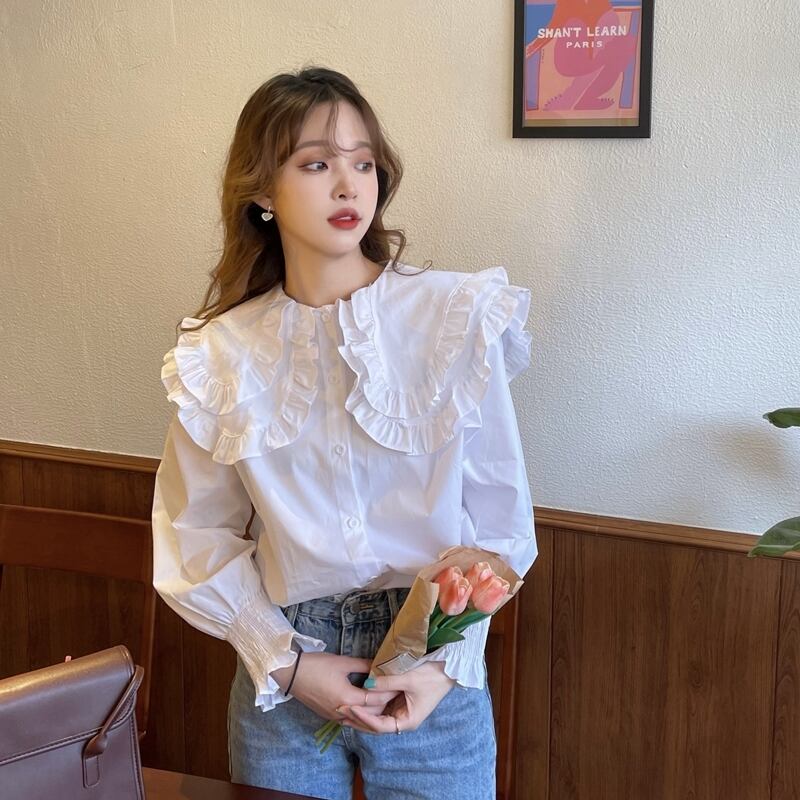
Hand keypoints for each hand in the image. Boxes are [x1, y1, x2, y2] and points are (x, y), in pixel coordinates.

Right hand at [270, 652, 399, 721]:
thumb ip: (363, 665)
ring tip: (386, 700)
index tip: (401, 685)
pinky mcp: (329, 716)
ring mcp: (335, 717)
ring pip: (361, 719)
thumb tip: (379, 665)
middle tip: (397, 693)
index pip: (376, 700)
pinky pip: (351, 719)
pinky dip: (363, 714)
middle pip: (371, 713)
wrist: (290, 674)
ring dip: (374, 711)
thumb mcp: (342, 662)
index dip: (389, 692)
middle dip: (385, 703)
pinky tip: (368, 705)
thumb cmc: (316, 666)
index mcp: (347, 699)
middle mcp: (343, 712)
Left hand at [339, 661, 455, 733]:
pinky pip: (381, 706)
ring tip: (343, 706)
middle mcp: (402, 720)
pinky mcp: (399, 702)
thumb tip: (367, 684)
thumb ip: (387, 682)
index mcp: (407, 722)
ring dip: (361, 712)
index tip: (350, 709)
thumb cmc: (431, 676)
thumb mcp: (408, 678)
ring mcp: (400, 711)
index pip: (380, 725)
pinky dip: (369, 704)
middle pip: (375, 725)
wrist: (447, 669)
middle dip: (358, 718)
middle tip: (339, 710)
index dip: (364, 718)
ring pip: (376, 716)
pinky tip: (356, 699)